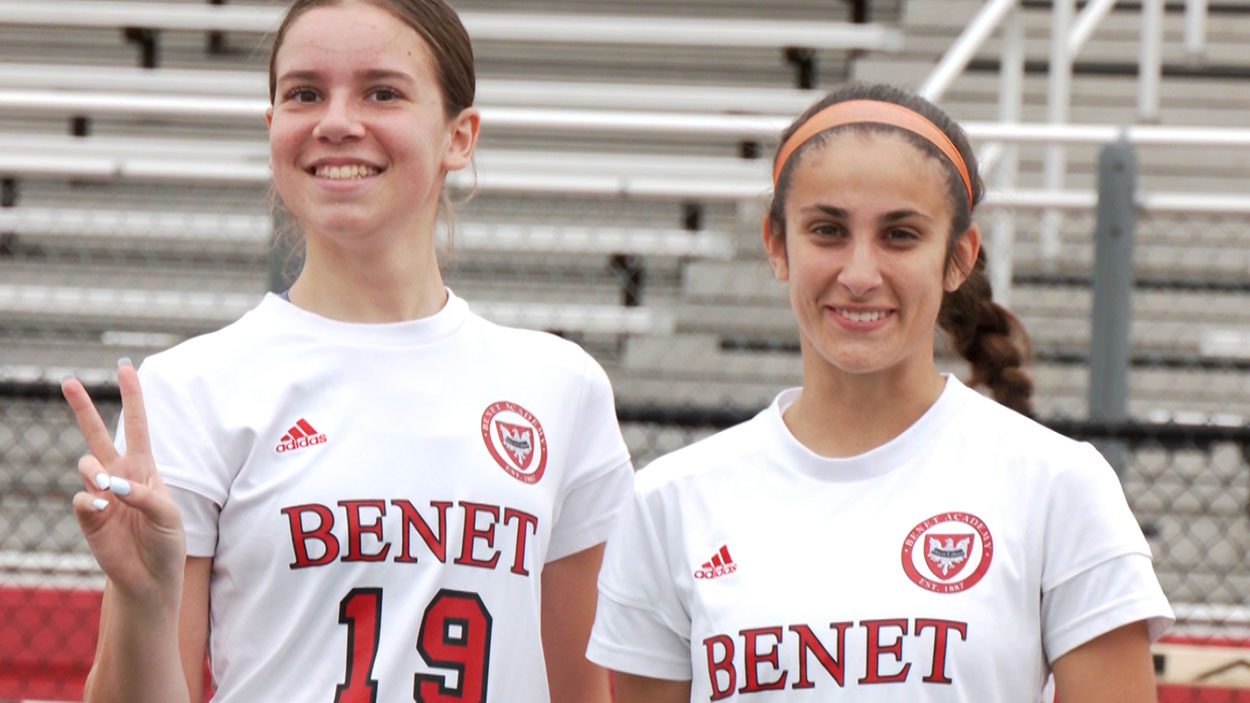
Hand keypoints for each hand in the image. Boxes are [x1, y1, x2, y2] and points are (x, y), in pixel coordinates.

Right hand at [62, 361, 185, 604]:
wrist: (150, 577)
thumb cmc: (166, 542)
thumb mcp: (167, 514)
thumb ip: (143, 495)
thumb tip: (111, 486)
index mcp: (144, 469)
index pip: (137, 426)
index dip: (132, 397)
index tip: (125, 368)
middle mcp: (119, 476)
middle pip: (98, 434)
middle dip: (83, 408)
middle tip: (67, 381)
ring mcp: (100, 494)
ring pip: (86, 464)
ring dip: (96, 472)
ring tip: (107, 487)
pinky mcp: (88, 516)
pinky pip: (82, 499)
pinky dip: (93, 503)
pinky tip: (104, 511)